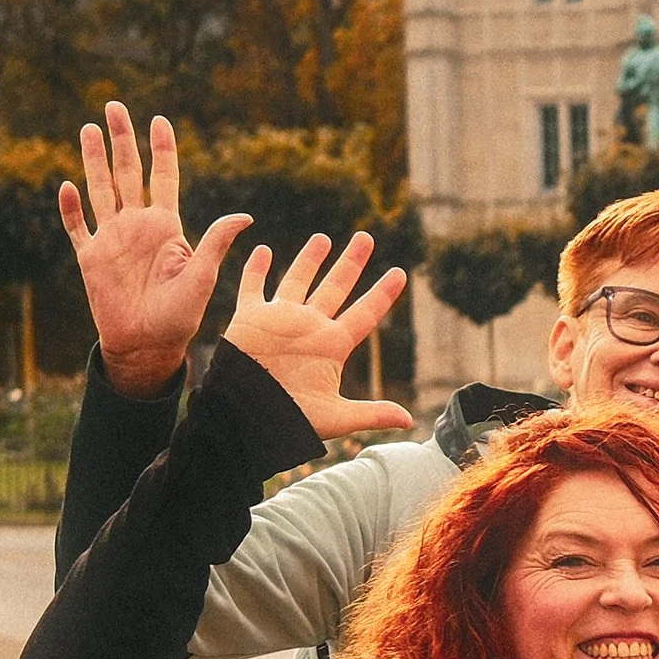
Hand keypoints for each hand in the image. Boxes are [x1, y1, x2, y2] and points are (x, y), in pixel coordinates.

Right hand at [60, 103, 251, 397]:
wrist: (148, 347)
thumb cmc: (180, 317)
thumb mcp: (203, 277)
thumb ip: (216, 242)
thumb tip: (245, 216)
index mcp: (165, 227)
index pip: (163, 177)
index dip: (161, 149)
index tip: (159, 119)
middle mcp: (137, 226)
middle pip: (127, 173)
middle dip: (121, 139)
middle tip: (114, 105)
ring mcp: (112, 240)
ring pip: (100, 190)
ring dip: (94, 160)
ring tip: (89, 128)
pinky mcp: (91, 258)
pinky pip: (77, 227)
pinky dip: (70, 208)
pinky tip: (66, 185)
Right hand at [222, 236, 412, 441]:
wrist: (249, 416)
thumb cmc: (292, 418)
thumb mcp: (336, 416)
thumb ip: (372, 414)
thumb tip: (409, 421)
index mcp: (332, 345)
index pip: (366, 313)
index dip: (383, 294)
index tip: (400, 273)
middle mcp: (310, 327)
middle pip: (336, 286)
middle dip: (351, 262)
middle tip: (365, 237)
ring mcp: (281, 320)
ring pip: (298, 280)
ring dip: (309, 259)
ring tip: (323, 238)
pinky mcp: (251, 318)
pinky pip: (254, 287)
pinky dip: (256, 269)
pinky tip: (263, 250)